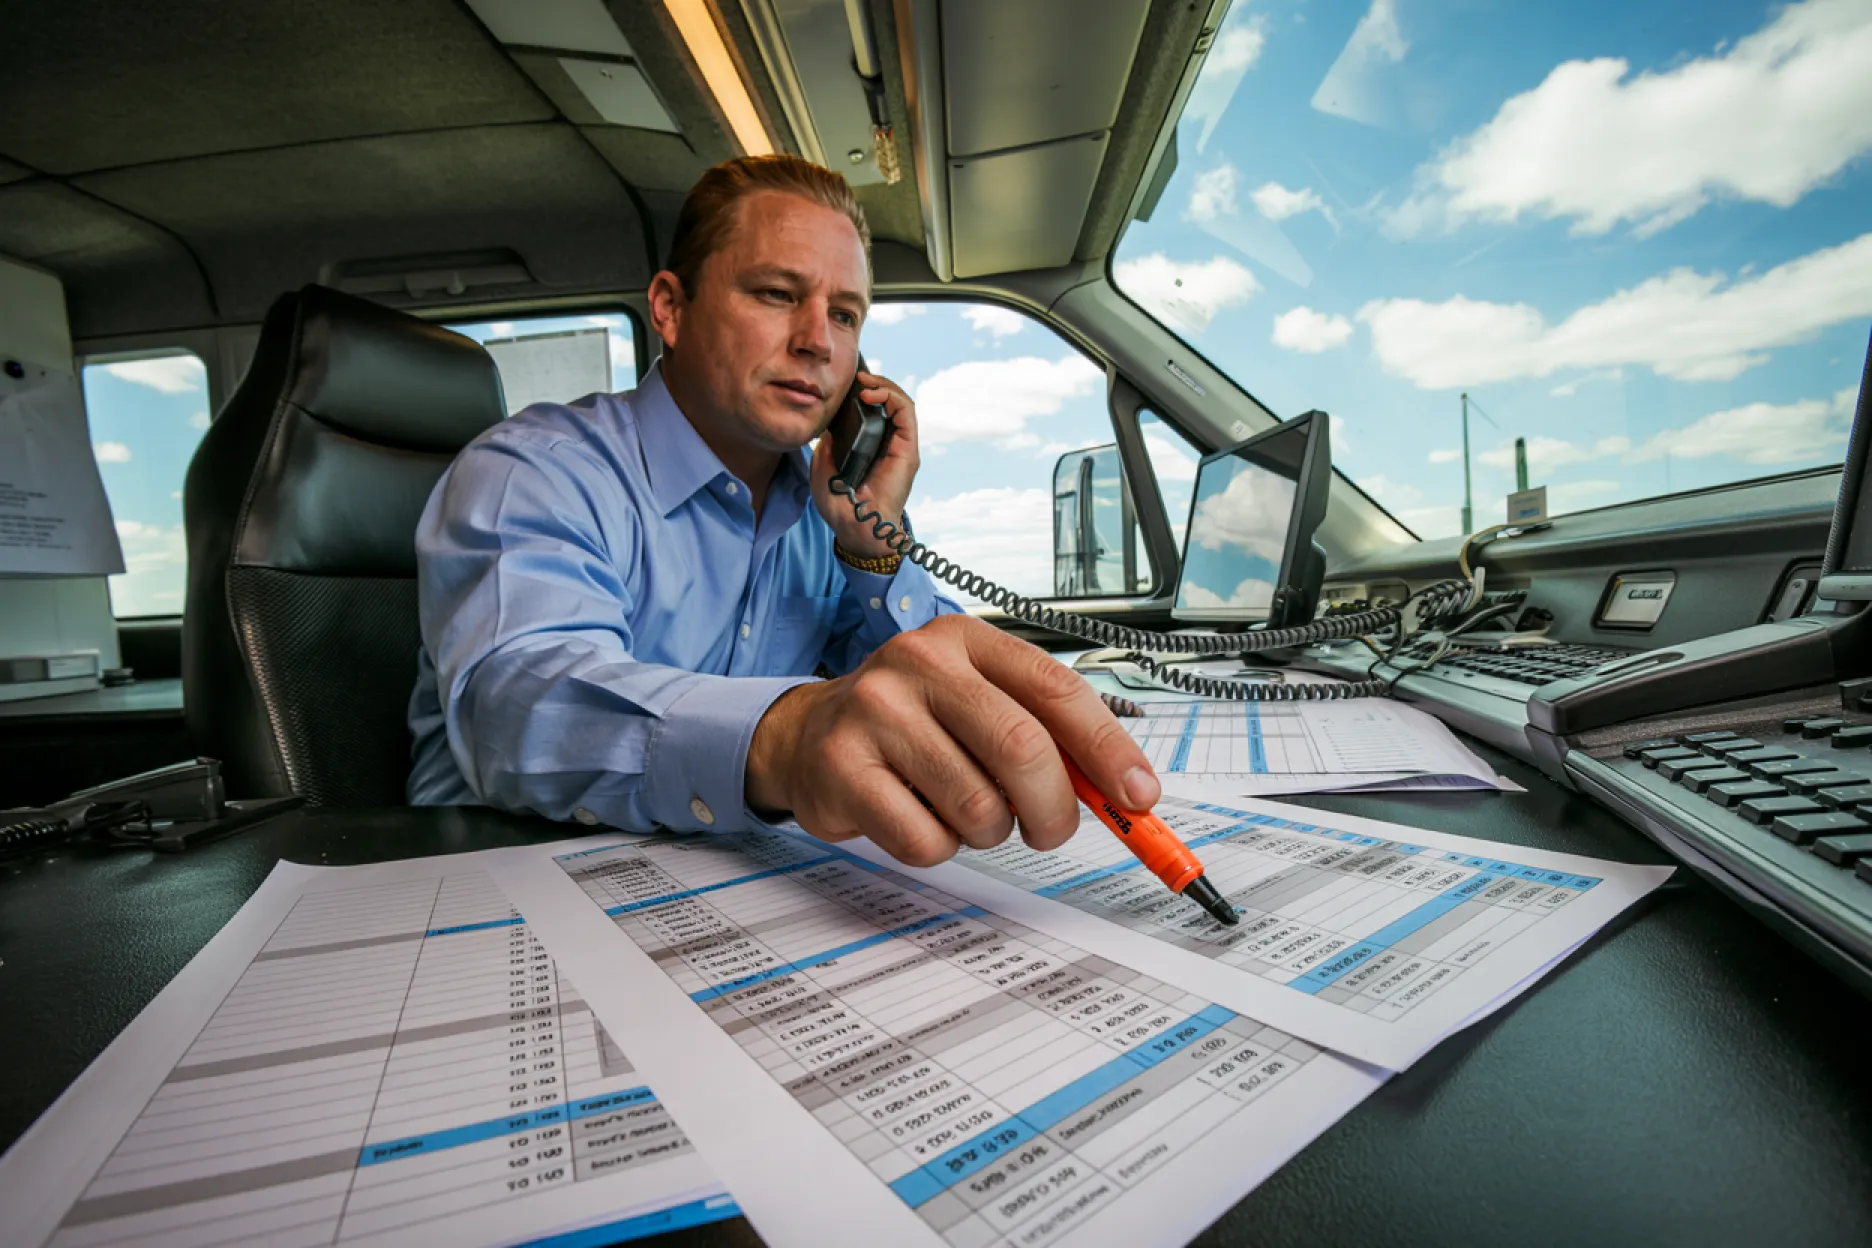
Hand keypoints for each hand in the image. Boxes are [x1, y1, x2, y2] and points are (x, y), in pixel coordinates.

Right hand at [746, 615, 1161, 866]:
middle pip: (1023, 749)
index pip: (1056, 690)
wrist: (809, 735)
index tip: (1139, 795)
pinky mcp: (842, 768)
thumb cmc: (914, 724)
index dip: (1107, 749)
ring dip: (990, 832)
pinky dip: (940, 849)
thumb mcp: (980, 703)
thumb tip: (1127, 793)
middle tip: (1051, 831)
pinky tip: (918, 818)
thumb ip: (1048, 736)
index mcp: (966, 639)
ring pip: (978, 806)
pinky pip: (926, 840)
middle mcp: (919, 663)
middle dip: (1054, 809)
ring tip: (963, 810)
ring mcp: (874, 712)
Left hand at [809, 369, 917, 559]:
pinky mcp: (908, 450)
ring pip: (901, 402)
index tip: (846, 386)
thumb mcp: (821, 471)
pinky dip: (891, 397)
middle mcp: (889, 444)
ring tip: (865, 384)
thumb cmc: (841, 507)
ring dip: (884, 386)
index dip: (863, 393)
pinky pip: (906, 412)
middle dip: (875, 383)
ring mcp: (901, 446)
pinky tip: (871, 396)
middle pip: (889, 401)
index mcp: (870, 447)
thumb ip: (825, 449)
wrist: (858, 529)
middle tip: (857, 377)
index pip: (874, 411)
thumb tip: (828, 429)